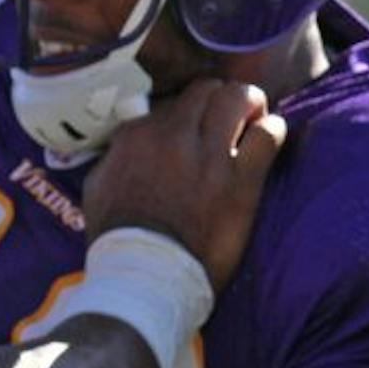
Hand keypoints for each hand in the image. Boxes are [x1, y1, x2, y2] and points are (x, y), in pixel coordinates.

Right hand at [83, 79, 285, 291]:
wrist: (145, 277)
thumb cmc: (117, 238)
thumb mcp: (98, 186)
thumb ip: (116, 154)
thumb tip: (129, 142)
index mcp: (137, 135)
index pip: (169, 102)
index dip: (185, 114)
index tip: (191, 129)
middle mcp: (173, 135)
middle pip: (206, 90)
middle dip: (219, 99)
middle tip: (228, 116)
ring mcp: (209, 155)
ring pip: (238, 98)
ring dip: (248, 105)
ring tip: (253, 118)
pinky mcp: (241, 180)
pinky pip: (268, 133)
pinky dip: (271, 130)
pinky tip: (267, 139)